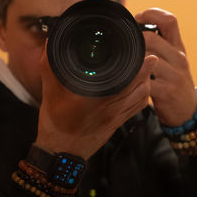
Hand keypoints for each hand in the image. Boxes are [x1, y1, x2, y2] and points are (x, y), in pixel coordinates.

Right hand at [36, 43, 157, 159]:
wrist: (61, 152)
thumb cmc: (55, 123)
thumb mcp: (50, 91)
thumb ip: (50, 66)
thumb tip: (51, 43)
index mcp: (96, 99)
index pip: (127, 80)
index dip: (140, 66)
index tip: (144, 53)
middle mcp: (112, 108)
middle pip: (140, 86)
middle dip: (146, 69)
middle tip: (144, 55)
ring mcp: (117, 116)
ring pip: (142, 96)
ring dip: (146, 80)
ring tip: (143, 66)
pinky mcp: (118, 122)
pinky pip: (139, 106)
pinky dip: (143, 93)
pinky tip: (140, 85)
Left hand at [135, 8, 196, 126]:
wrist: (187, 108)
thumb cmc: (173, 79)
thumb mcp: (172, 59)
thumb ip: (159, 44)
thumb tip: (136, 29)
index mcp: (178, 46)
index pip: (169, 20)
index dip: (151, 14)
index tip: (137, 18)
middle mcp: (178, 57)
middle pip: (151, 38)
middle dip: (134, 41)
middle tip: (124, 46)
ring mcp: (174, 74)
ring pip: (146, 57)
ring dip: (132, 59)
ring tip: (125, 63)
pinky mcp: (166, 90)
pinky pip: (144, 80)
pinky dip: (133, 78)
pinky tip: (128, 79)